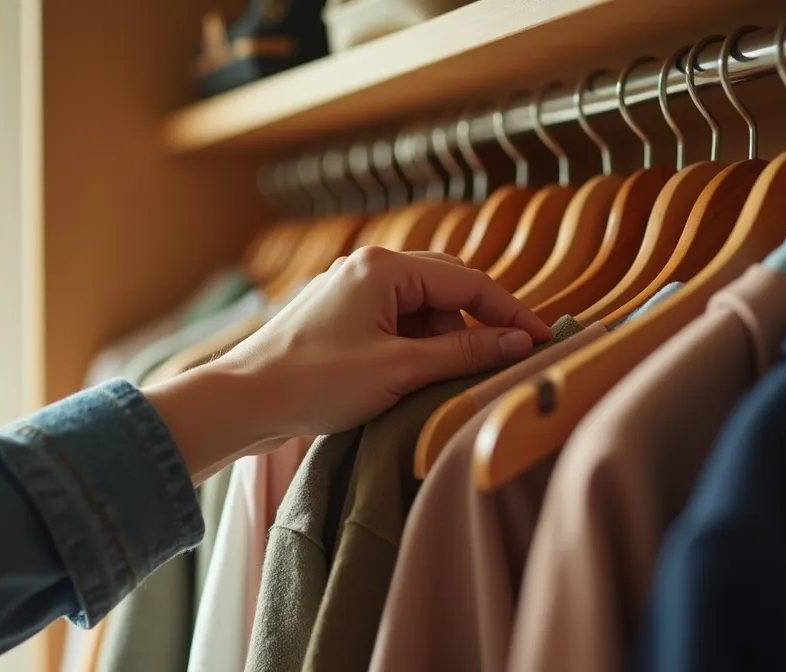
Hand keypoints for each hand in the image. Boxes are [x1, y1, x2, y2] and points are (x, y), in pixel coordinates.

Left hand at [144, 248, 550, 482]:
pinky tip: (419, 379)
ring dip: (444, 341)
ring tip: (451, 381)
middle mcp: (368, 268)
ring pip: (421, 309)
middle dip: (478, 326)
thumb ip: (463, 353)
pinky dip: (416, 347)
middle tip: (508, 361)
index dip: (511, 312)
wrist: (242, 402)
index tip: (544, 338)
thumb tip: (517, 342)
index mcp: (384, 268)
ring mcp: (350, 291)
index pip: (469, 282)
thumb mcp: (400, 370)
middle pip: (447, 289)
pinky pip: (395, 323)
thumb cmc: (314, 383)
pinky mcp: (339, 317)